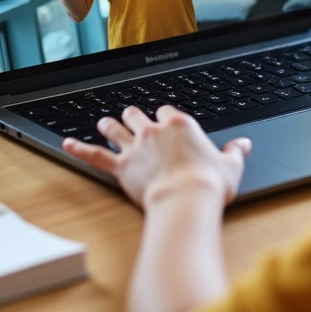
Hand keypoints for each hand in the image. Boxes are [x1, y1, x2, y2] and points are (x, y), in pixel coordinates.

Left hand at [62, 106, 251, 208]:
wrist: (186, 199)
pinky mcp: (120, 167)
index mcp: (180, 125)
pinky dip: (79, 149)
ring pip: (115, 128)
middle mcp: (154, 131)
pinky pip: (95, 155)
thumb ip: (235, 152)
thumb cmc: (209, 184)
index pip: (167, 111)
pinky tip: (66, 143)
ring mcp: (135, 147)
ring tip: (103, 122)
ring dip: (108, 124)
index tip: (167, 122)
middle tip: (131, 118)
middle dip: (133, 116)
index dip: (165, 117)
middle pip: (137, 113)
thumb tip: (244, 145)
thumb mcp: (230, 165)